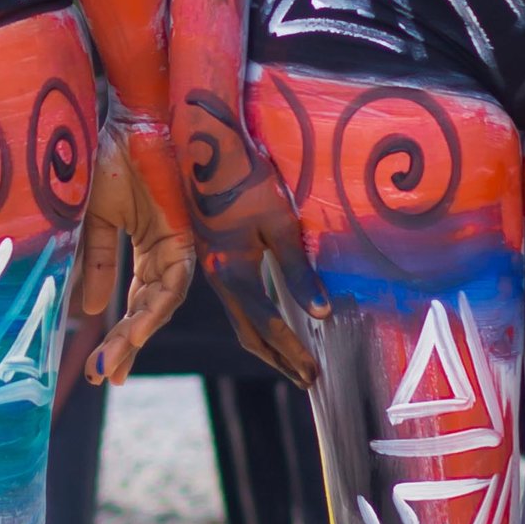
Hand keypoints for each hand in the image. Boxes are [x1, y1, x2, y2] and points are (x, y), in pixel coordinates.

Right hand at [57, 124, 193, 402]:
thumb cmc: (105, 157)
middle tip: (106, 375)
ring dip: (138, 334)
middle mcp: (166, 249)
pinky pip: (173, 280)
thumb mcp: (92, 219)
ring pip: (163, 302)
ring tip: (114, 362)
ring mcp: (177, 242)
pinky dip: (154, 307)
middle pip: (149, 309)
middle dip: (128, 345)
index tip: (99, 368)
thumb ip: (95, 263)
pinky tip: (135, 330)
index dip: (119, 336)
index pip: (134, 301)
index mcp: (146, 246)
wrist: (122, 116)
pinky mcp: (183, 233)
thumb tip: (91, 312)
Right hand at [183, 98, 326, 387]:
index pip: (267, 325)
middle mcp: (219, 277)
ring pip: (239, 320)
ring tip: (291, 361)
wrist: (201, 144)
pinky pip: (236, 301)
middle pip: (249, 332)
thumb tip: (322, 314)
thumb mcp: (278, 222)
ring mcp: (213, 267)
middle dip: (279, 357)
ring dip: (266, 345)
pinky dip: (256, 321)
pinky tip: (269, 320)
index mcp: (232, 272)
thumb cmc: (244, 177)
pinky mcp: (213, 254)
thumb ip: (298, 271)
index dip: (291, 352)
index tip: (313, 375)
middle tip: (307, 379)